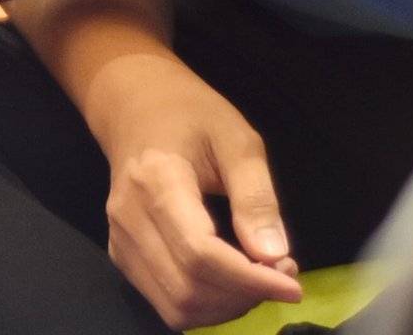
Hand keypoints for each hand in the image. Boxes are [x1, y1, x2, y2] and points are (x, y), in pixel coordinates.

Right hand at [86, 53, 300, 329]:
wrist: (135, 105)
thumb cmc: (190, 114)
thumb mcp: (236, 138)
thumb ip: (255, 196)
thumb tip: (273, 256)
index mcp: (156, 178)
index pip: (200, 253)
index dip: (250, 280)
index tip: (292, 283)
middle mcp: (128, 214)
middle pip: (188, 287)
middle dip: (243, 295)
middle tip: (280, 273)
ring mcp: (119, 237)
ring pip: (175, 306)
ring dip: (226, 307)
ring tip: (256, 278)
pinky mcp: (121, 253)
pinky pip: (164, 301)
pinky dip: (205, 305)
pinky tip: (228, 281)